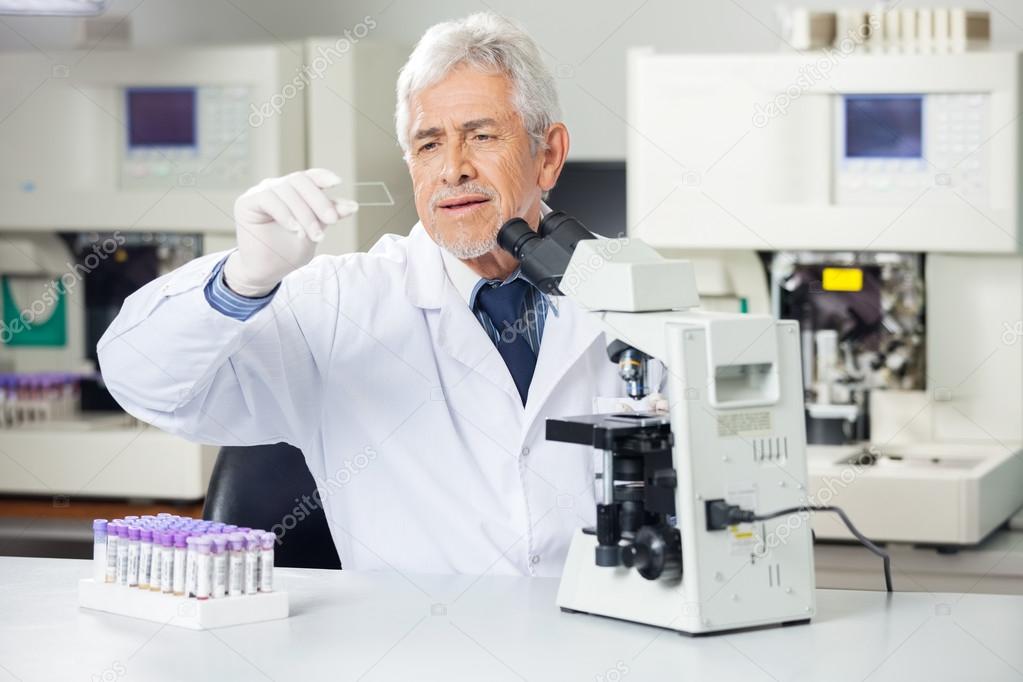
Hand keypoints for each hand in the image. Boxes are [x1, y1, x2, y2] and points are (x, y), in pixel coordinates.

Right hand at [223, 168, 358, 296]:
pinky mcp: (247, 202)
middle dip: (319, 201)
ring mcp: (261, 193)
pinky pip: (269, 199)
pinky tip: (294, 229)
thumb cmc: (289, 252)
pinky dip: (285, 214)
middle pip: (300, 181)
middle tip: (332, 221)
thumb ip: (330, 216)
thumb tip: (353, 205)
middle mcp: (276, 187)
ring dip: (304, 213)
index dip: (323, 176)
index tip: (338, 183)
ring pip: (287, 190)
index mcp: (293, 191)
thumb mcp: (316, 232)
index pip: (309, 177)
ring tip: (311, 236)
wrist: (266, 272)